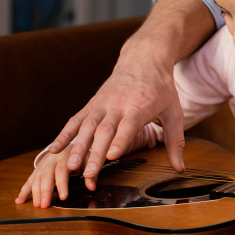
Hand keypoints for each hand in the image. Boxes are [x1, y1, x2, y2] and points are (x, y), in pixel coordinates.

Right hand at [15, 148, 84, 207]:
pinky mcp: (38, 169)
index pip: (62, 171)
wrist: (70, 142)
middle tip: (44, 205)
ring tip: (36, 205)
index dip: (62, 184)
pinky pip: (29, 180)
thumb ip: (91, 173)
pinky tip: (19, 201)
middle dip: (45, 191)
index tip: (63, 197)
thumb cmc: (81, 154)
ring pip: (37, 178)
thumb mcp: (89, 160)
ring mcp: (43, 164)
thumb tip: (92, 187)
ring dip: (35, 192)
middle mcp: (52, 158)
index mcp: (65, 155)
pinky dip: (24, 191)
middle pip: (46, 176)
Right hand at [45, 0, 215, 189]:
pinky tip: (53, 150)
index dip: (120, 140)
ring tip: (69, 168)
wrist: (144, 58)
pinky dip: (64, 135)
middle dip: (95, 154)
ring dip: (77, 148)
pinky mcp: (92, 104)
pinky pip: (75, 120)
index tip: (112, 157)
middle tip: (88, 175)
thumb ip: (176, 141)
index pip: (129, 125)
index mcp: (139, 106)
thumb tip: (181, 169)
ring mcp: (101, 104)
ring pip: (86, 127)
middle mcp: (117, 105)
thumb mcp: (175, 112)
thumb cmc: (161, 89)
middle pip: (104, 131)